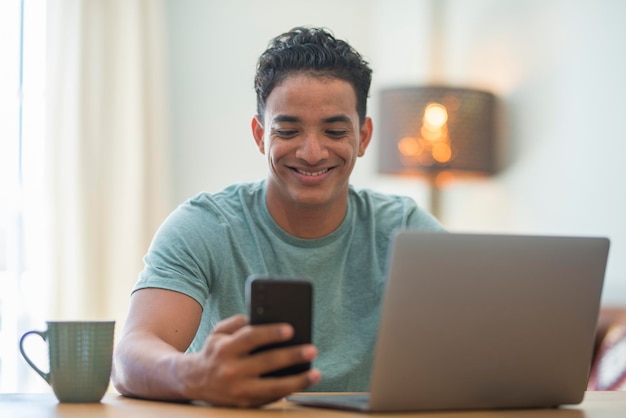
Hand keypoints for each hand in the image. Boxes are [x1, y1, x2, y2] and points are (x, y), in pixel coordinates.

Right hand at [178, 314, 320, 407]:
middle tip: (312, 349)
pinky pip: (270, 398)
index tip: (291, 329)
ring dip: (297, 381)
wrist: (193, 381)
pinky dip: (288, 392)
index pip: (251, 338)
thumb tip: (256, 317)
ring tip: (315, 373)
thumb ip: (236, 322)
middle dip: (292, 356)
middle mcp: (231, 371)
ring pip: (273, 388)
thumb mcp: (218, 332)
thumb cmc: (214, 352)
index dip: (271, 333)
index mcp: (225, 349)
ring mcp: (238, 390)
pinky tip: (302, 383)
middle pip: (266, 362)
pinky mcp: (244, 404)